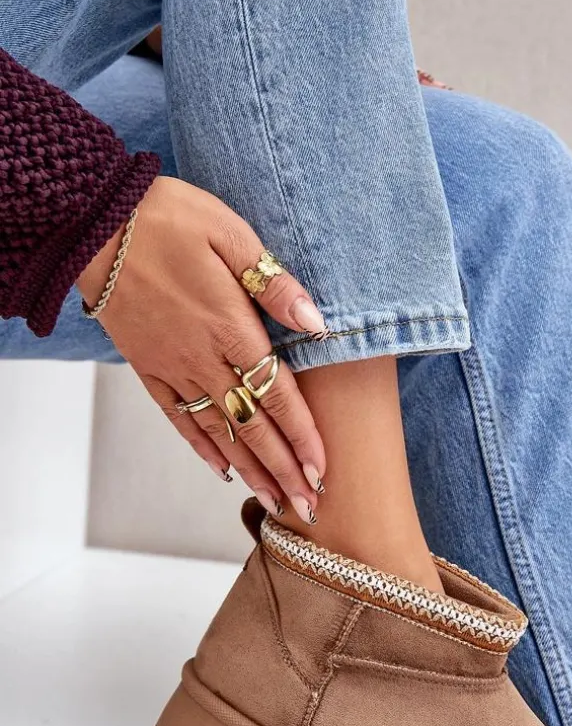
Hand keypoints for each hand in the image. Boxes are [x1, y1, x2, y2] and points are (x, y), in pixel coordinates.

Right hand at [77, 176, 326, 522]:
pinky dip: (201, 445)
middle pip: (252, 425)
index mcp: (231, 326)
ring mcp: (172, 366)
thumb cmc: (168, 217)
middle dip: (283, 470)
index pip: (277, 395)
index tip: (323, 471)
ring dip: (250, 468)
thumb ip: (274, 284)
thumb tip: (317, 323)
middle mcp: (203, 357)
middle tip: (308, 507)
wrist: (94, 221)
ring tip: (274, 502)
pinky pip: (177, 416)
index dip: (302, 436)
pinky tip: (221, 468)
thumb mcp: (231, 233)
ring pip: (218, 430)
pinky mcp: (146, 365)